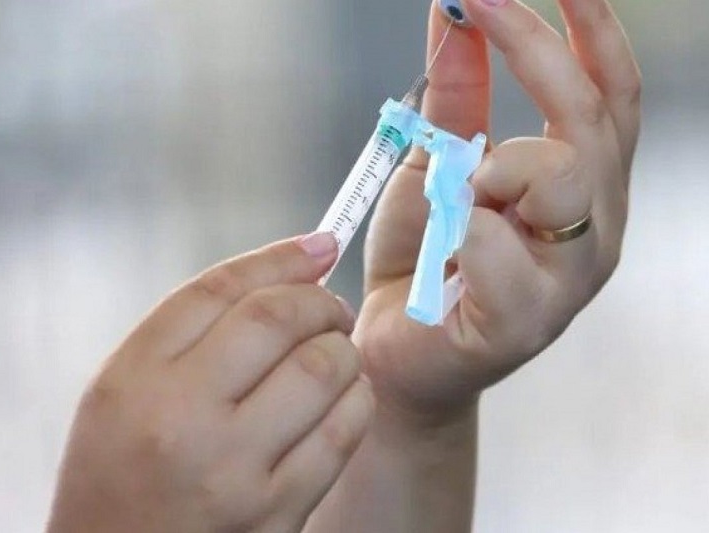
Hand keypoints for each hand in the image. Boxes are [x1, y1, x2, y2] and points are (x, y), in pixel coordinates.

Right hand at [47, 234, 373, 532]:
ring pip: (322, 369)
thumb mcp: (125, 390)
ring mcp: (233, 471)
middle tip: (330, 307)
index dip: (279, 257)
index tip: (321, 244)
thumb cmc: (121, 472)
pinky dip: (356, 399)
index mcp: (134, 379)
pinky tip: (343, 398)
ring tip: (334, 353)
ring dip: (343, 349)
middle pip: (276, 320)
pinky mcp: (277, 513)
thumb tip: (294, 266)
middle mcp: (180, 420)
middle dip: (321, 301)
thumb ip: (194, 329)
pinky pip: (343, 432)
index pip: (219, 291)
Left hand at [357, 0, 640, 421]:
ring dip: (496, 158)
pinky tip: (444, 235)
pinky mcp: (522, 321)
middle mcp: (592, 228)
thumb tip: (456, 15)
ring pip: (564, 174)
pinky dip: (465, 221)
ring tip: (452, 187)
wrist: (394, 350)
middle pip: (593, 118)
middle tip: (480, 3)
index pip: (609, 93)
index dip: (590, 29)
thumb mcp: (435, 164)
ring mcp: (566, 279)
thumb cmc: (422, 260)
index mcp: (582, 188)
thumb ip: (455, 96)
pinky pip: (503, 247)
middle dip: (534, 49)